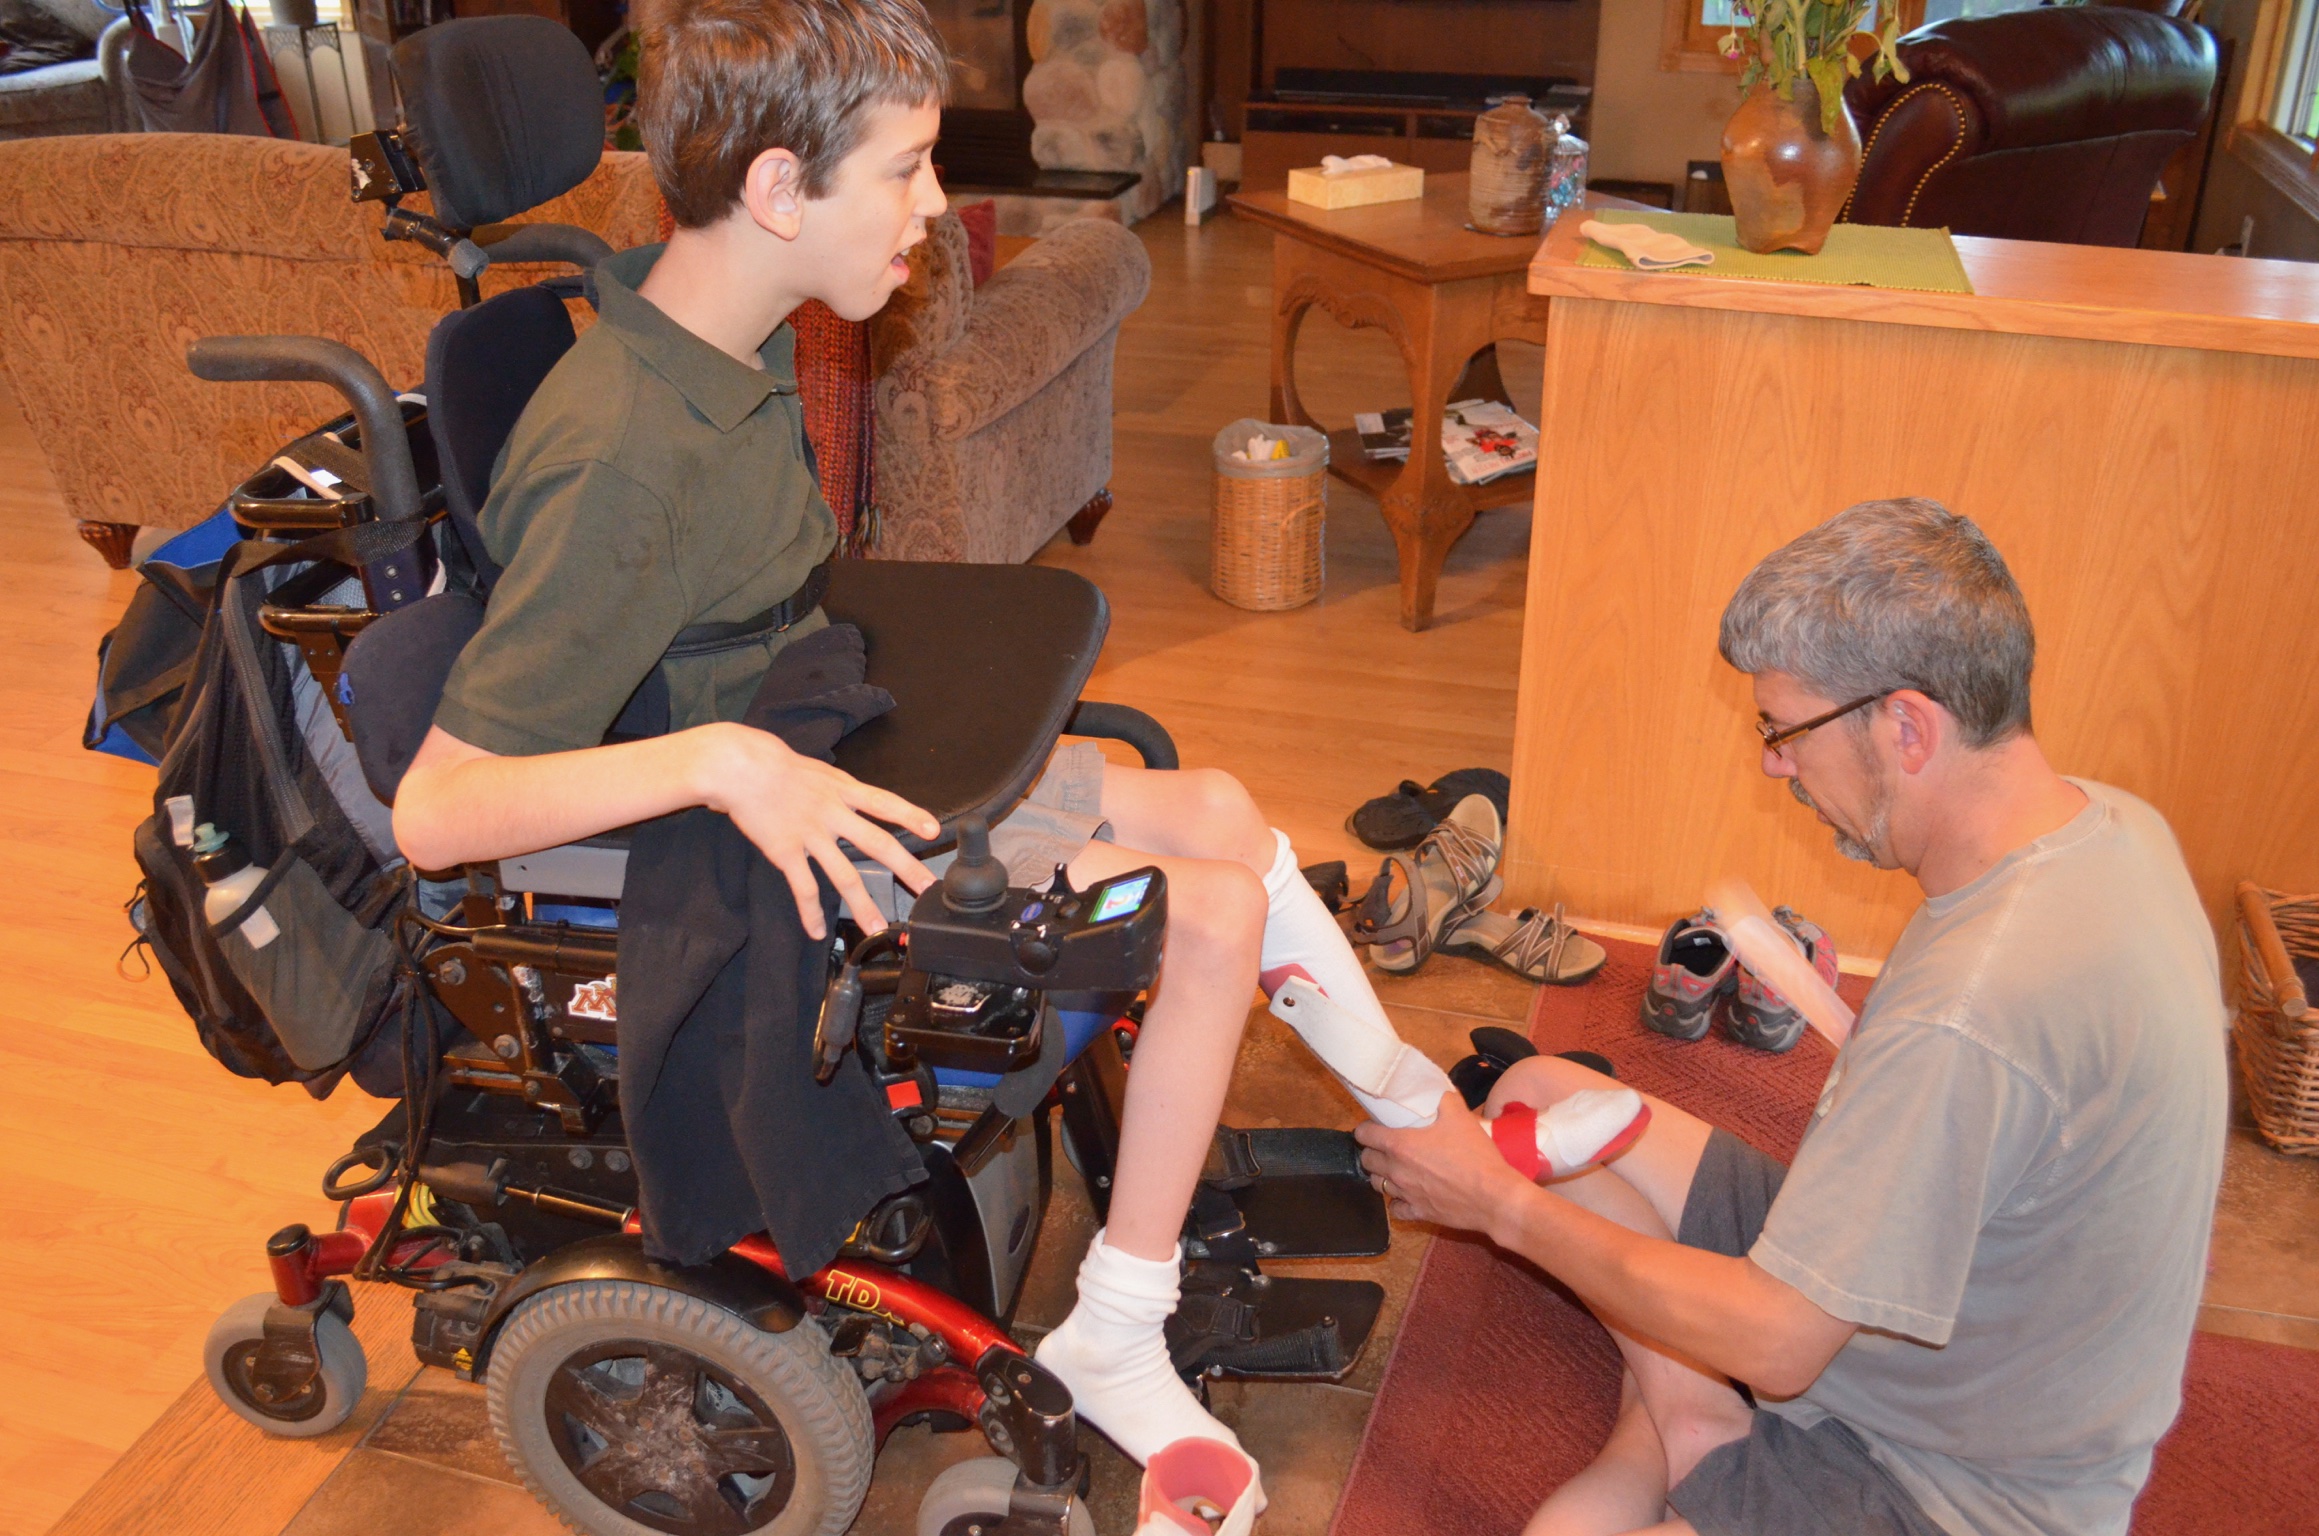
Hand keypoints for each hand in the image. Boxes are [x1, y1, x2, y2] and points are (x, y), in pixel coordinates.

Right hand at [692, 723, 940, 938]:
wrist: (739, 767)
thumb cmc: (777, 766)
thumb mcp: (820, 772)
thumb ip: (843, 791)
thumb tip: (864, 803)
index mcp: (843, 791)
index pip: (884, 802)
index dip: (910, 815)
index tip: (934, 830)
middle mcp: (832, 813)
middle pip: (876, 843)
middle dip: (905, 867)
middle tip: (927, 888)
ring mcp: (810, 834)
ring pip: (843, 874)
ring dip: (863, 904)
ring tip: (878, 927)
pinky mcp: (786, 852)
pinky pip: (803, 888)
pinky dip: (811, 912)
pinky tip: (818, 931)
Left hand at [1354, 1092, 1532, 1234]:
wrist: (1494, 1197)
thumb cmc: (1475, 1155)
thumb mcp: (1460, 1116)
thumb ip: (1443, 1100)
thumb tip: (1436, 1092)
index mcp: (1400, 1145)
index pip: (1364, 1135)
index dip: (1367, 1129)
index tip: (1376, 1126)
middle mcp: (1396, 1171)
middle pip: (1367, 1161)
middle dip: (1372, 1151)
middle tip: (1387, 1146)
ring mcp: (1406, 1195)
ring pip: (1377, 1185)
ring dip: (1383, 1175)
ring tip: (1396, 1169)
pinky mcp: (1419, 1213)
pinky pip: (1396, 1209)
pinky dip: (1398, 1201)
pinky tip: (1408, 1194)